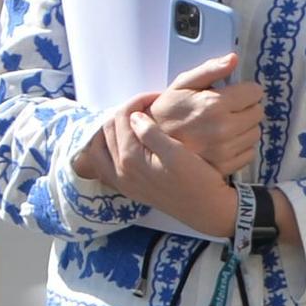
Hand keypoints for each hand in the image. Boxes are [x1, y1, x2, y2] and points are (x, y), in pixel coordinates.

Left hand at [104, 96, 236, 235]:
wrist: (206, 209)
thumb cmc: (197, 180)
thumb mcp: (177, 153)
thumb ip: (151, 133)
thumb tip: (134, 116)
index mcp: (130, 158)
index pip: (123, 118)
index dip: (138, 101)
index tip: (157, 96)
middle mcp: (119, 171)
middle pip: (107, 129)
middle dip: (124, 112)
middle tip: (146, 106)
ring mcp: (121, 182)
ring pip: (99, 148)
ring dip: (110, 130)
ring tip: (130, 121)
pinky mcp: (127, 188)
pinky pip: (103, 166)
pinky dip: (106, 150)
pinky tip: (122, 145)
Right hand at [150, 52, 262, 176]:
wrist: (150, 144)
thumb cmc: (166, 111)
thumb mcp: (183, 83)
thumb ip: (210, 69)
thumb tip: (233, 58)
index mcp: (214, 104)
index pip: (255, 92)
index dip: (246, 90)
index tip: (235, 93)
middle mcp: (223, 128)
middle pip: (258, 112)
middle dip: (246, 107)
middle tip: (228, 109)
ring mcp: (224, 150)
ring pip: (255, 133)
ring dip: (244, 127)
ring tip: (224, 125)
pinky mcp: (225, 166)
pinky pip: (249, 152)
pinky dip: (241, 146)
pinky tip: (224, 141)